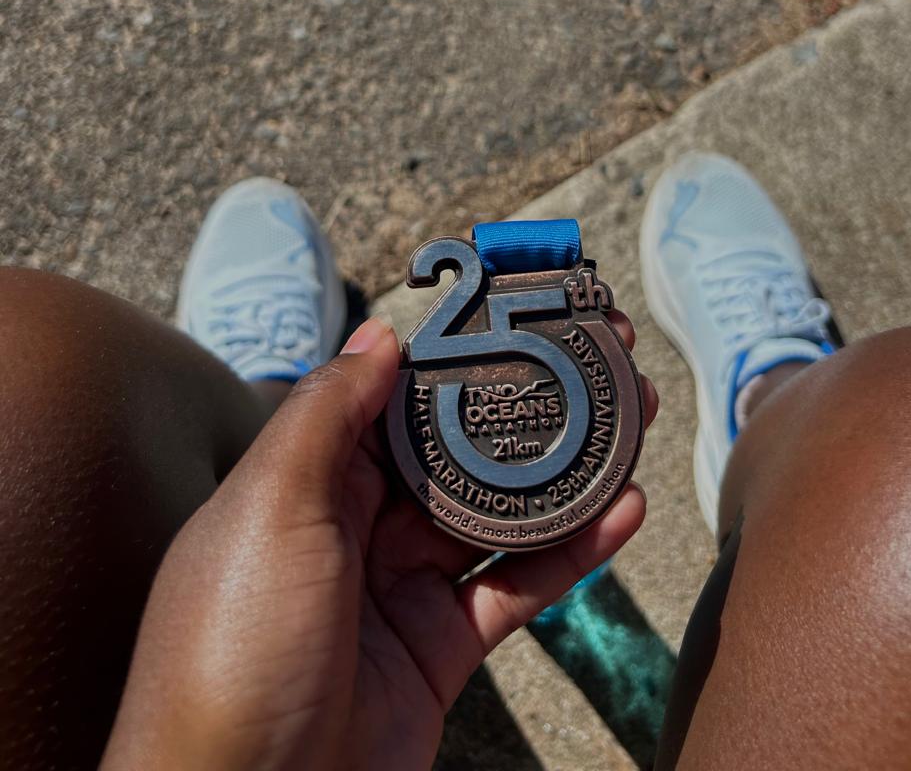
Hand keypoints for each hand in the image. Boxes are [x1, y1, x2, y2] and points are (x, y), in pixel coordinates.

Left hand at [102, 317, 656, 770]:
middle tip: (599, 352)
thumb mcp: (267, 509)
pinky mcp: (441, 645)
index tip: (523, 305)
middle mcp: (356, 520)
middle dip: (530, 397)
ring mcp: (402, 583)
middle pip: (461, 442)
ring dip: (568, 465)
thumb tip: (382, 333)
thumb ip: (326, 414)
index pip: (398, 387)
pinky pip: (517, 584)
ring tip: (634, 415)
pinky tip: (624, 511)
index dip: (462, 343)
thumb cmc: (232, 649)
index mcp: (308, 474)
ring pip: (501, 508)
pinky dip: (574, 549)